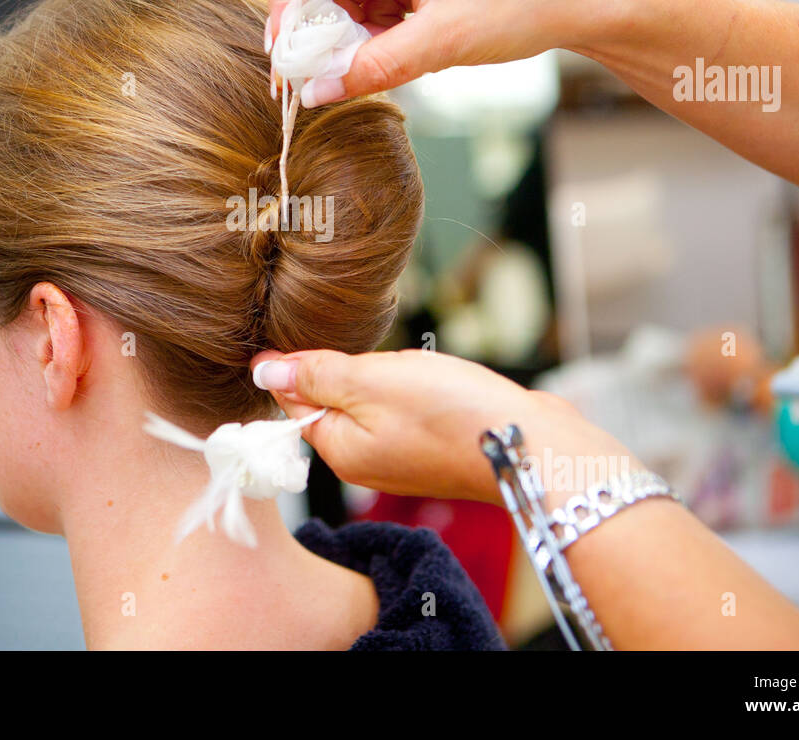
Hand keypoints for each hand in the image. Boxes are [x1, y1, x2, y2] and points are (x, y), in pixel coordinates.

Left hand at [250, 348, 640, 509]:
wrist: (534, 445)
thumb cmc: (452, 414)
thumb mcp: (372, 382)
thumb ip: (316, 376)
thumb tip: (263, 371)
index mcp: (340, 451)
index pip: (294, 402)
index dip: (298, 363)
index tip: (318, 335)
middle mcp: (364, 463)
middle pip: (332, 401)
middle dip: (347, 369)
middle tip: (378, 354)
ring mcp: (401, 458)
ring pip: (370, 402)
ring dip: (382, 375)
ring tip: (411, 369)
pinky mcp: (433, 447)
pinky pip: (404, 409)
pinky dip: (412, 388)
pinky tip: (434, 381)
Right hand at [265, 0, 599, 106]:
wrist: (576, 5)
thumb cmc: (524, 4)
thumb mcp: (445, 42)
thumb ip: (375, 66)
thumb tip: (316, 91)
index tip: (285, 39)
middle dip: (313, 20)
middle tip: (307, 69)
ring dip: (341, 33)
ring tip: (351, 69)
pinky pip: (369, 5)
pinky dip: (365, 36)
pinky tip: (377, 60)